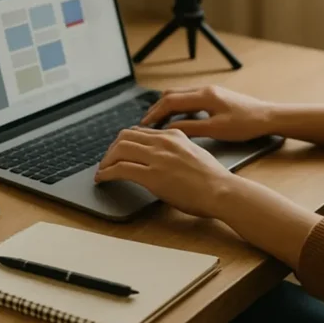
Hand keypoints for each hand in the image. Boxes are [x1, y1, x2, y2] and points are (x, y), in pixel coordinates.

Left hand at [94, 127, 232, 217]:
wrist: (221, 190)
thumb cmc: (213, 178)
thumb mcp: (195, 152)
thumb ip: (179, 149)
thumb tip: (166, 157)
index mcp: (174, 135)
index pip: (140, 132)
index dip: (125, 142)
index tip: (119, 151)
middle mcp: (163, 142)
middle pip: (125, 136)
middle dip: (112, 149)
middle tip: (107, 161)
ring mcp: (157, 157)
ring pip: (119, 149)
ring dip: (106, 160)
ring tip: (102, 170)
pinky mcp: (152, 175)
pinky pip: (120, 169)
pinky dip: (106, 173)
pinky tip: (103, 179)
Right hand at [140, 86, 275, 141]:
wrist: (268, 117)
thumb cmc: (246, 124)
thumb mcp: (216, 130)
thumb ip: (191, 128)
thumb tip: (169, 129)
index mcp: (204, 96)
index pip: (170, 101)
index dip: (154, 113)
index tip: (144, 125)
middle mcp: (205, 90)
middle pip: (171, 95)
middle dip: (156, 108)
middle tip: (146, 124)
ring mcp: (210, 91)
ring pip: (180, 95)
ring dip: (167, 107)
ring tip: (158, 123)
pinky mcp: (215, 96)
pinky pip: (189, 98)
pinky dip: (178, 107)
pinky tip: (177, 120)